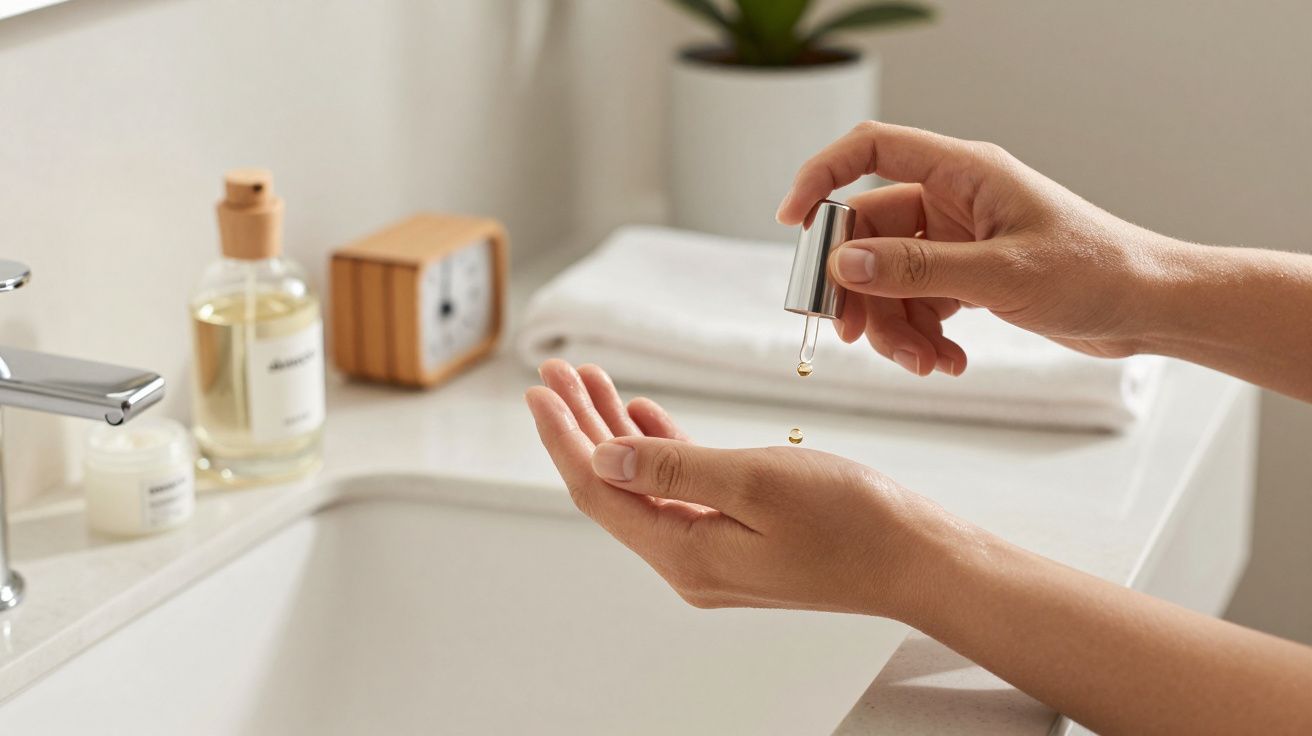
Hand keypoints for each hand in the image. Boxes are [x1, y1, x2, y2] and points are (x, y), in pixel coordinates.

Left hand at [525, 359, 950, 616]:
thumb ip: (672, 466)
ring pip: (646, 483)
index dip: (563, 437)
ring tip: (593, 381)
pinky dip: (661, 448)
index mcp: (685, 553)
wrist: (916, 558)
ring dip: (618, 430)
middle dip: (583, 425)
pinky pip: (682, 490)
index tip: (538, 390)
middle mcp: (690, 562)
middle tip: (559, 373)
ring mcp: (715, 553)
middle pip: (615, 485)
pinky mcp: (741, 539)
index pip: (599, 490)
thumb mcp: (753, 480)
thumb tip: (603, 457)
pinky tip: (645, 415)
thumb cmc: (852, 521)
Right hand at [777, 121, 1178, 375]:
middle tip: (851, 335)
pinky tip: (947, 362)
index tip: (790, 222)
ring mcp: (958, 239)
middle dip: (858, 289)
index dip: (821, 177)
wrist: (1150, 307)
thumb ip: (917, 269)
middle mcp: (954, 199)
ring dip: (893, 326)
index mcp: (964, 172)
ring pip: (888, 277)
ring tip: (924, 364)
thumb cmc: (1097, 272)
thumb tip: (843, 266)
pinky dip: (921, 336)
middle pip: (868, 233)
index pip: (871, 150)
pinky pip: (917, 301)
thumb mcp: (1001, 275)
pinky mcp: (968, 275)